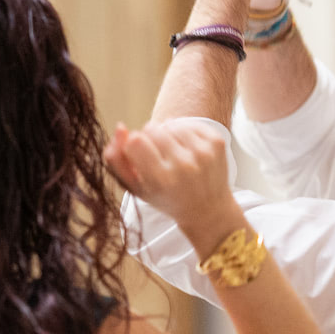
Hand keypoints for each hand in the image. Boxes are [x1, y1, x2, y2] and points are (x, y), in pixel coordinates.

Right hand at [104, 119, 237, 239]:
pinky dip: (183, 132)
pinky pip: (189, 123)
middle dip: (149, 138)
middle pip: (152, 129)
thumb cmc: (166, 198)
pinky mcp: (217, 142)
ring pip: (170, 123)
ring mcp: (203, 152)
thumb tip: (120, 127)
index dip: (133, 144)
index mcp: (162, 179)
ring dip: (167, 135)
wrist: (208, 210)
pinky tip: (186, 150)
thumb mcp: (137, 189)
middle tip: (157, 157)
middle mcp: (184, 165)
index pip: (135, 140)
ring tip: (172, 154)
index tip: (140, 155)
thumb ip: (118, 161)